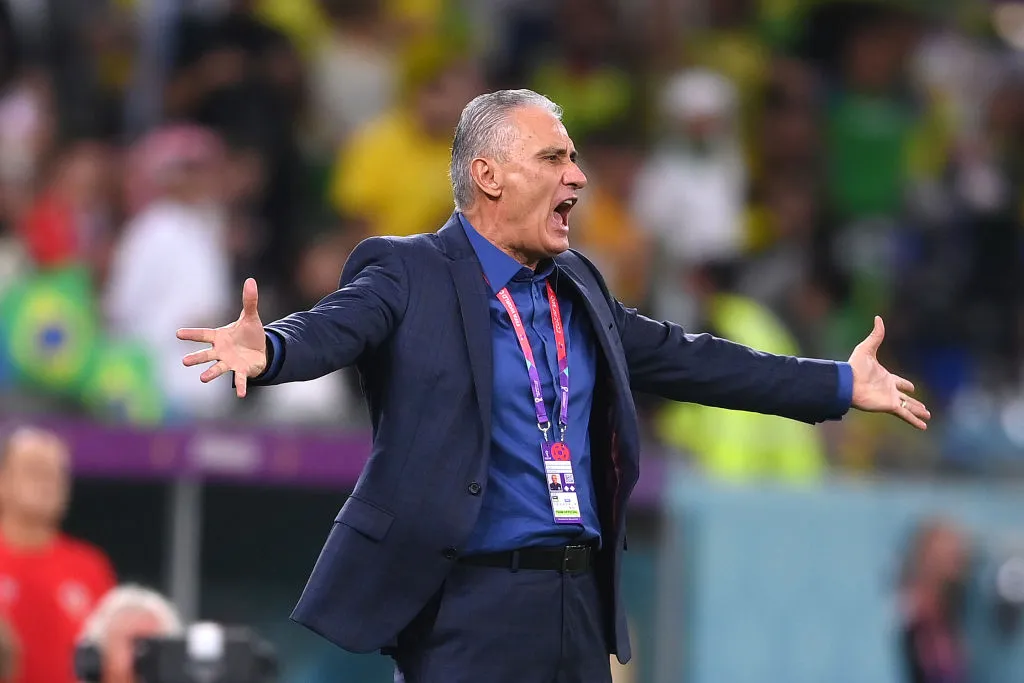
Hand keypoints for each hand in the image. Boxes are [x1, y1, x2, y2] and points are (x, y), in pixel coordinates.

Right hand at [177, 278, 266, 397]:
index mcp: (220, 337)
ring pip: (217, 368)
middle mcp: (221, 351)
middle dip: (196, 358)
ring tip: (202, 378)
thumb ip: (249, 301)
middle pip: (206, 354)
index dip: (191, 334)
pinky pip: (239, 379)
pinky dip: (240, 386)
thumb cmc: (250, 334)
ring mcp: (229, 362)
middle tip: (184, 362)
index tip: (177, 333)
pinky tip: (241, 394)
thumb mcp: (251, 317)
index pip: (203, 334)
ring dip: (210, 373)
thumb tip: (251, 280)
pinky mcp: (240, 370)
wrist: (261, 350)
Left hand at [848, 316, 930, 429]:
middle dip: (915, 403)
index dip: (905, 384)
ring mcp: (889, 399)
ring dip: (918, 412)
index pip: (899, 382)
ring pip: (908, 407)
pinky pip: (905, 414)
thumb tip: (878, 318)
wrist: (847, 382)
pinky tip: (924, 427)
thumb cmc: (854, 366)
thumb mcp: (866, 348)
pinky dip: (914, 421)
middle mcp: (889, 389)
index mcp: (886, 377)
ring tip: (928, 417)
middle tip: (925, 409)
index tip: (912, 387)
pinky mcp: (889, 406)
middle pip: (906, 398)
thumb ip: (875, 335)